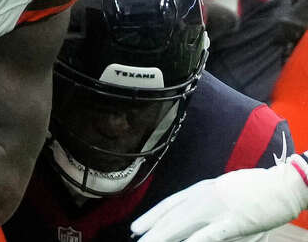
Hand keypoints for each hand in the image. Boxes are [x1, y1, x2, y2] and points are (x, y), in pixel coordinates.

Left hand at [132, 156, 307, 241]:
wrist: (285, 183)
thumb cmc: (259, 189)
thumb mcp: (227, 193)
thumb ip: (210, 207)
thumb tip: (194, 219)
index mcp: (203, 189)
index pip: (170, 204)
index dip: (152, 216)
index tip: (137, 227)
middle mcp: (205, 196)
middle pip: (172, 215)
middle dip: (152, 228)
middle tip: (135, 238)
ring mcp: (219, 208)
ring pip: (184, 224)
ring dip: (164, 236)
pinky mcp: (236, 220)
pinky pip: (211, 234)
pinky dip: (194, 240)